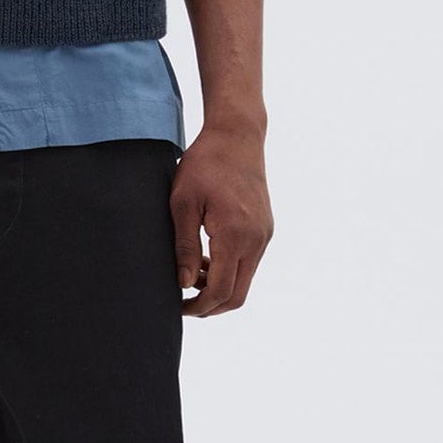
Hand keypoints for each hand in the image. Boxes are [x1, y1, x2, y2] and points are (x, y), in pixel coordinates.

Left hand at [170, 123, 271, 317]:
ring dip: (219, 287)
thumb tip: (183, 284)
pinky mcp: (265, 228)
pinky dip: (229, 270)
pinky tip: (206, 258)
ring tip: (190, 273)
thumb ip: (184, 246)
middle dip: (210, 306)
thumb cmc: (204, 164)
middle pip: (237, 295)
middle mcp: (256, 240)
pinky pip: (249, 262)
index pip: (221, 291)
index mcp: (235, 235)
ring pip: (245, 280)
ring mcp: (264, 235)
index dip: (198, 307)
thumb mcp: (182, 203)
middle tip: (183, 302)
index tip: (177, 306)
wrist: (237, 135)